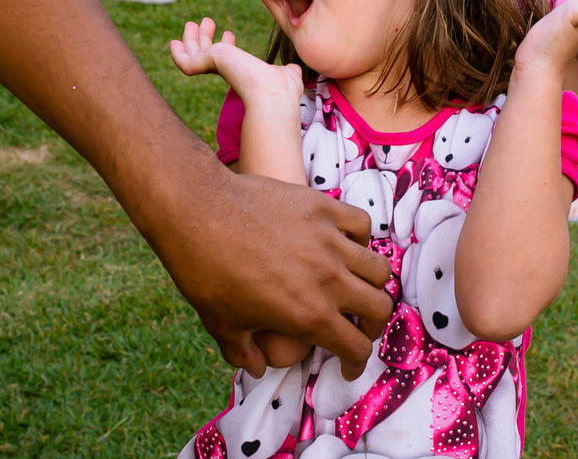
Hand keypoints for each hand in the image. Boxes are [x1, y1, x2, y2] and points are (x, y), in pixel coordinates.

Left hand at [160, 166, 392, 379]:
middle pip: (379, 309)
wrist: (198, 212)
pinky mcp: (323, 207)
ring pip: (377, 268)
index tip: (349, 364)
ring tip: (357, 285)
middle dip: (372, 325)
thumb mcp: (221, 323)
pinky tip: (344, 243)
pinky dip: (359, 238)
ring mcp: (329, 240)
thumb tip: (255, 369)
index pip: (355, 348)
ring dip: (372, 283)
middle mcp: (328, 280)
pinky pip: (361, 225)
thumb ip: (243, 353)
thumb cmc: (205, 271)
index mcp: (309, 316)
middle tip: (358, 327)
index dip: (355, 363)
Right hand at [171, 17, 302, 107]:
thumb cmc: (282, 86)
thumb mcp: (288, 75)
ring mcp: (214, 69)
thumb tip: (295, 69)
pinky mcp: (203, 65)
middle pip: (209, 54)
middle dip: (206, 38)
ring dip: (192, 39)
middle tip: (206, 22)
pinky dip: (177, 54)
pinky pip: (184, 63)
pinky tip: (173, 43)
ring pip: (195, 55)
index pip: (229, 60)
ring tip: (193, 23)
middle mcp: (227, 73)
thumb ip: (288, 72)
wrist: (270, 89)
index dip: (227, 45)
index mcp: (243, 74)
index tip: (229, 33)